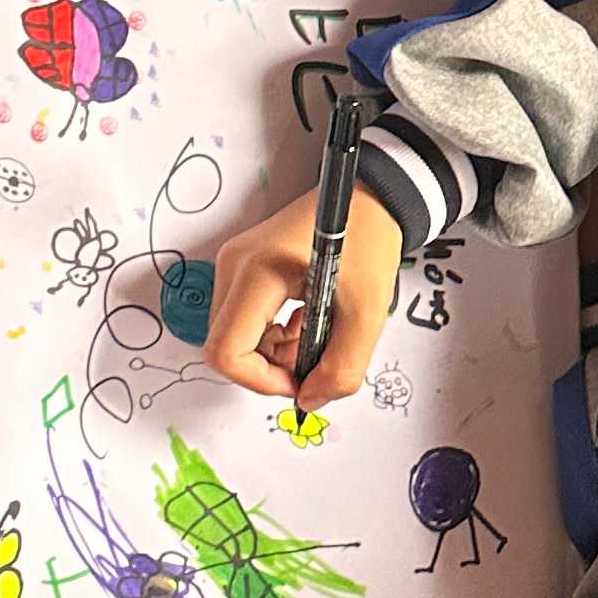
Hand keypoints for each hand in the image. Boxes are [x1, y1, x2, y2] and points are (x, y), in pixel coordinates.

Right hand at [203, 180, 403, 405]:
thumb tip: (311, 399)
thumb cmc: (367, 236)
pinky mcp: (243, 268)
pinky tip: (304, 323)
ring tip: (314, 337)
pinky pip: (243, 320)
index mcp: (258, 271)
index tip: (299, 382)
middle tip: (312, 361)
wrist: (370, 197)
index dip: (262, 381)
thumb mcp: (366, 312)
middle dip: (269, 368)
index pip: (227, 350)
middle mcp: (235, 265)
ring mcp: (235, 265)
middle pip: (227, 346)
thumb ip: (342, 367)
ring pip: (234, 336)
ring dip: (273, 353)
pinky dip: (272, 336)